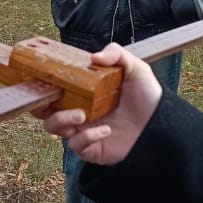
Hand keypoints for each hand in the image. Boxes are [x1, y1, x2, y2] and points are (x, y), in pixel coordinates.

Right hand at [32, 43, 161, 165]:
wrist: (162, 126)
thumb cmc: (148, 97)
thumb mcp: (136, 69)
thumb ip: (117, 54)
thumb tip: (94, 57)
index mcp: (82, 91)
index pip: (53, 87)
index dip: (42, 83)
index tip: (41, 77)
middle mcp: (78, 109)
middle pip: (42, 109)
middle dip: (39, 104)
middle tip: (50, 98)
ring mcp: (82, 130)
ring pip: (52, 127)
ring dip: (60, 119)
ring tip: (81, 114)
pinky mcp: (90, 148)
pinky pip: (76, 145)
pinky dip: (86, 137)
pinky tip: (106, 131)